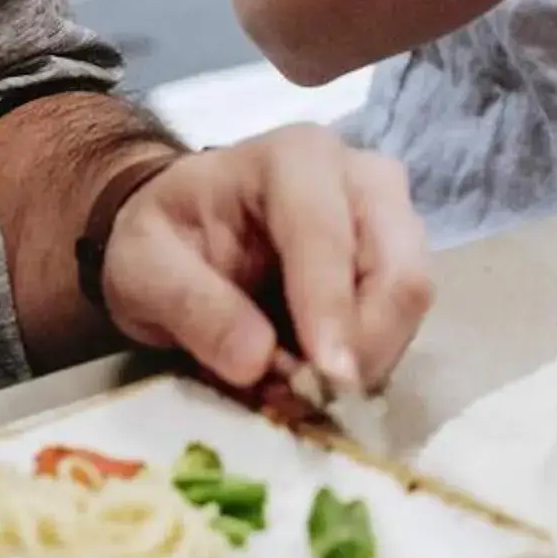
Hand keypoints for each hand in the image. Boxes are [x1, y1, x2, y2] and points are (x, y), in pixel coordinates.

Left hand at [99, 127, 433, 397]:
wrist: (185, 228)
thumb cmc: (165, 238)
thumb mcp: (144, 267)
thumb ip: (193, 306)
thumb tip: (258, 362)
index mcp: (294, 159)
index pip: (326, 235)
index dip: (329, 308)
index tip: (325, 379)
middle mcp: (361, 177)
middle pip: (400, 266)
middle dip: (365, 343)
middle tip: (316, 399)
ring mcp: (389, 217)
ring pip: (412, 297)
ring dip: (368, 358)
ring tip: (304, 392)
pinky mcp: (398, 259)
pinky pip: (403, 320)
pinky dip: (369, 359)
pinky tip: (320, 377)